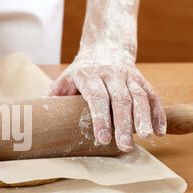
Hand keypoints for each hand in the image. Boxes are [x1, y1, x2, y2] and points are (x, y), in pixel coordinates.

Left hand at [48, 52, 165, 151]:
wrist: (105, 47)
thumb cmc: (80, 72)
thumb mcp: (63, 80)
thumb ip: (52, 98)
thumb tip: (33, 120)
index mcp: (88, 75)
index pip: (96, 98)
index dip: (100, 118)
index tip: (102, 138)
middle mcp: (111, 73)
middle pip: (120, 99)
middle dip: (123, 123)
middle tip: (124, 145)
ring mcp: (128, 75)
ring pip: (139, 96)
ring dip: (144, 117)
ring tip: (146, 137)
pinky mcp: (142, 79)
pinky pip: (153, 95)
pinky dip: (158, 113)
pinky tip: (158, 131)